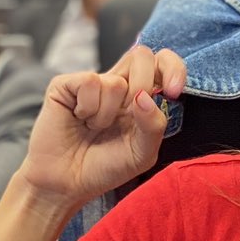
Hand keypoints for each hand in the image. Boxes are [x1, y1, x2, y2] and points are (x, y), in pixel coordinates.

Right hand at [18, 44, 183, 209]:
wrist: (67, 184)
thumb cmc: (104, 168)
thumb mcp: (142, 154)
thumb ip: (153, 126)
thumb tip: (144, 96)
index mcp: (140, 97)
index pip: (162, 62)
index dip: (173, 68)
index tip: (173, 91)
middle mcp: (117, 84)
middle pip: (142, 56)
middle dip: (142, 86)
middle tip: (129, 114)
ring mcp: (91, 83)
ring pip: (115, 81)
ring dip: (107, 114)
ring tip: (93, 128)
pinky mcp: (66, 85)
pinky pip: (89, 82)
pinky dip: (87, 108)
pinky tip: (78, 119)